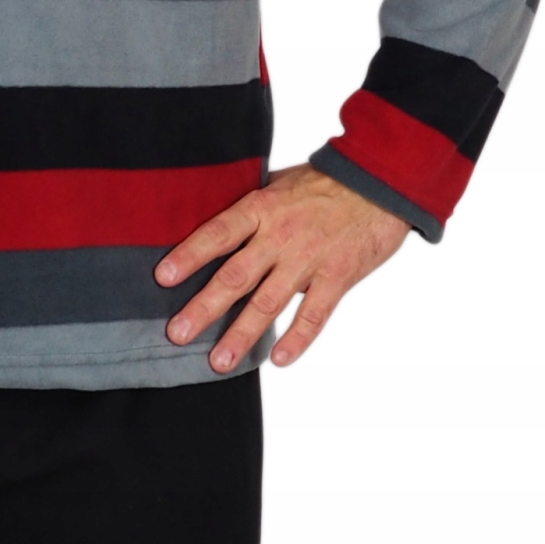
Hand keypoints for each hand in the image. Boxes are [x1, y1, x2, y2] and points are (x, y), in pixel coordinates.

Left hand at [155, 162, 409, 371]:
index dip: (190, 255)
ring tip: (219, 362)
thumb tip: (214, 232)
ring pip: (268, 303)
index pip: (218, 234)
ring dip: (241, 334)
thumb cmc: (325, 184)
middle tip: (177, 334)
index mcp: (262, 209)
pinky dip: (297, 339)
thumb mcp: (280, 185)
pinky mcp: (338, 276)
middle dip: (204, 308)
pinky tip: (278, 359)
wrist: (381, 181)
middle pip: (235, 277)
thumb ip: (251, 211)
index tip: (163, 277)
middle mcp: (281, 236)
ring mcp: (309, 259)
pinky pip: (314, 314)